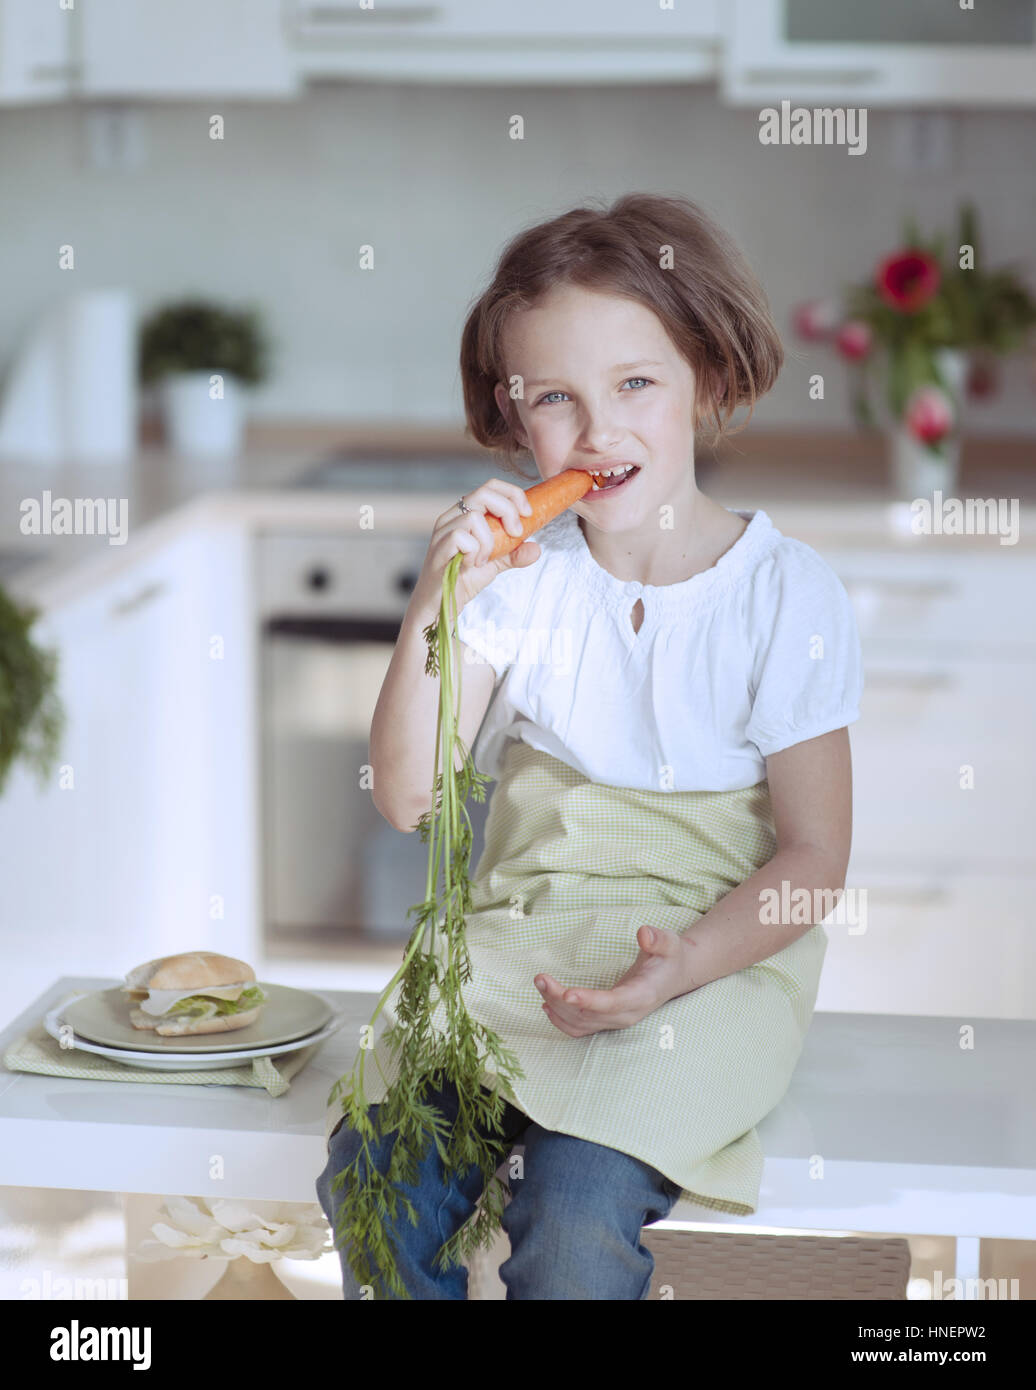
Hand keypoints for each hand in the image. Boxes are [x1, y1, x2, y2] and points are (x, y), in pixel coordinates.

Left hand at [534, 925, 690, 1037]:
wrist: (673, 975)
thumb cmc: (669, 957)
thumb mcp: (670, 943)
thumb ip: (658, 939)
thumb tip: (643, 933)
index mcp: (642, 996)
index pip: (613, 1003)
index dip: (590, 1001)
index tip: (567, 993)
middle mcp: (627, 1014)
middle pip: (589, 1015)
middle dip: (561, 999)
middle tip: (540, 978)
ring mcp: (616, 1020)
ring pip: (580, 1023)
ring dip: (556, 1006)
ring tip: (540, 983)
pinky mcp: (607, 1020)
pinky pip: (580, 1028)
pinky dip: (560, 1020)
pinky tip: (546, 1004)